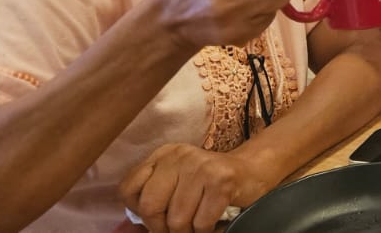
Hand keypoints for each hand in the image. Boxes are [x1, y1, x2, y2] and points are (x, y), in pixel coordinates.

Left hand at [120, 144, 277, 232]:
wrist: (252, 170)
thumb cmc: (210, 184)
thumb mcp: (178, 180)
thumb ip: (157, 193)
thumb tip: (137, 226)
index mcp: (162, 155)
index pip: (128, 189)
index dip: (139, 212)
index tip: (157, 218)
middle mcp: (178, 156)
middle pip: (150, 206)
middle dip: (162, 228)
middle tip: (177, 229)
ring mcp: (200, 166)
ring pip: (177, 220)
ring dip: (188, 232)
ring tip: (197, 226)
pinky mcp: (221, 180)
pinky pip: (201, 222)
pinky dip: (207, 231)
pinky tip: (213, 223)